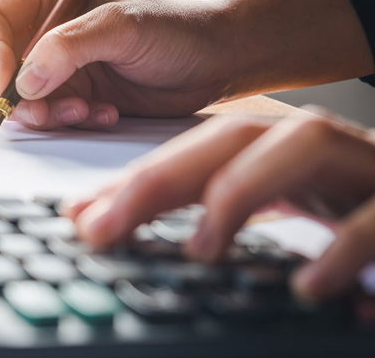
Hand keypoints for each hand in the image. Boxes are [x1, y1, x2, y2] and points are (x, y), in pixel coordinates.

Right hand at [0, 0, 229, 129]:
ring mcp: (52, 66)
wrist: (211, 64)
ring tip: (86, 111)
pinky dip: (65, 124)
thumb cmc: (176, 31)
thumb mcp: (125, 27)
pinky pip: (42, 118)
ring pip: (13, 98)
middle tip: (47, 113)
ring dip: (43, 114)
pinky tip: (102, 114)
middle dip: (13, 96)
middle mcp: (42, 30)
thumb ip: (71, 47)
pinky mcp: (66, 96)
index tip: (10, 85)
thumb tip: (24, 81)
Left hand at [65, 111, 374, 299]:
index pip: (195, 153)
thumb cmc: (352, 210)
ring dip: (242, 190)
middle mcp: (314, 149)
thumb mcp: (275, 210)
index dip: (134, 180)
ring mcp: (363, 168)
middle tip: (104, 228)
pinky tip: (309, 287)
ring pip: (305, 145)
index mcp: (276, 153)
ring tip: (201, 248)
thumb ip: (208, 216)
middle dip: (161, 178)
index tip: (79, 216)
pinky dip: (342, 249)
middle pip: (232, 139)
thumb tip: (114, 225)